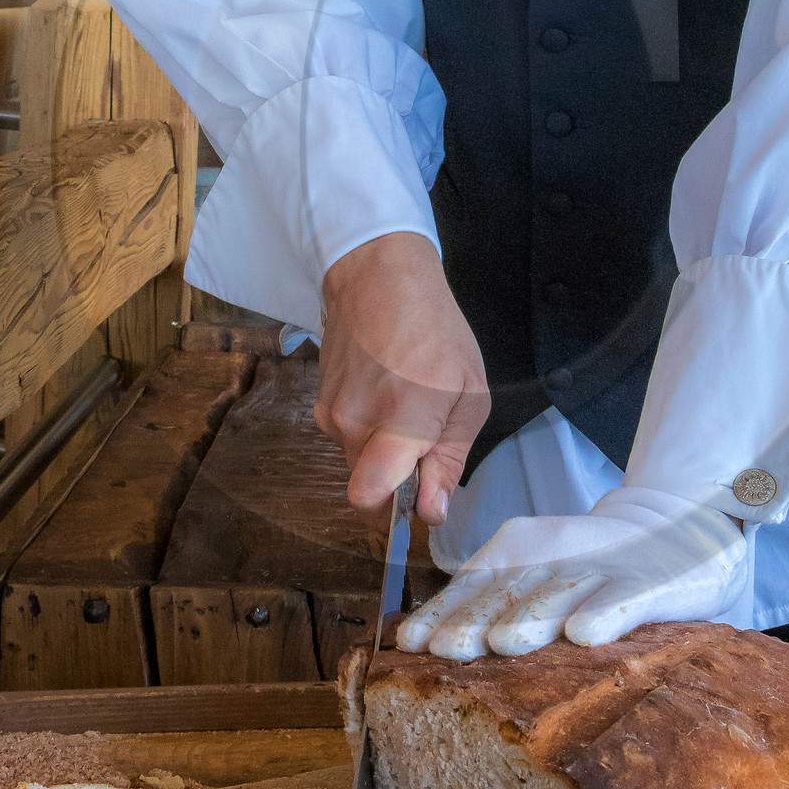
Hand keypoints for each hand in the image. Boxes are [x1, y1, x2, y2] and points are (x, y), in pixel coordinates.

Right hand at [316, 232, 489, 528]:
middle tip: (424, 432)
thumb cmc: (436, 331)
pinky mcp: (318, 400)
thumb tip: (431, 512)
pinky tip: (383, 387)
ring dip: (381, 446)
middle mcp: (354, 423)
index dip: (393, 511)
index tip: (417, 494)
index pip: (369, 497)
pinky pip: (345, 432)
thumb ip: (449, 459)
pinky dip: (366, 424)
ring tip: (404, 400)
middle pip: (367, 483)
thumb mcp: (470, 395)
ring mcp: (330, 411)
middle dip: (395, 474)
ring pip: (356, 458)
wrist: (379, 276)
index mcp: (398, 422)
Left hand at [396, 486, 748, 658]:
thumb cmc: (590, 571)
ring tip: (507, 641)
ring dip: (531, 617)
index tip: (411, 644)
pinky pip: (620, 600)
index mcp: (515, 555)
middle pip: (506, 595)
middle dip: (474, 621)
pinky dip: (603, 615)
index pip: (468, 588)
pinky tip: (585, 634)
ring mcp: (599, 570)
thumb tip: (422, 644)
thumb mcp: (538, 578)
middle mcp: (550, 559)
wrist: (672, 530)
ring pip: (558, 596)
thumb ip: (492, 606)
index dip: (440, 616)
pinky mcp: (645, 584)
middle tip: (447, 648)